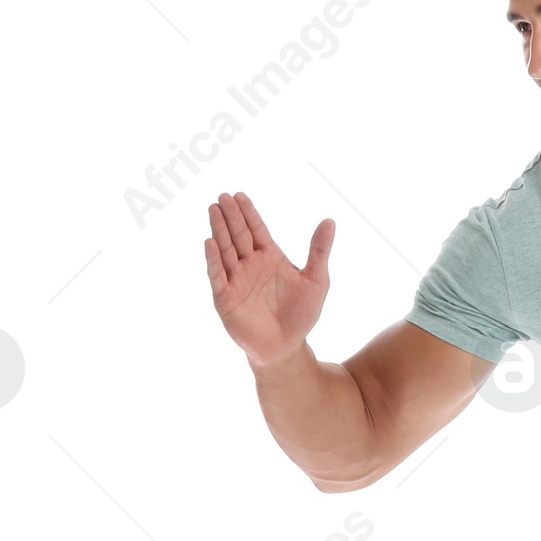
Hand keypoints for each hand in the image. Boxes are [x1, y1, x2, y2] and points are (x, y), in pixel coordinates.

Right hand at [204, 191, 334, 367]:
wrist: (287, 346)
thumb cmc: (301, 314)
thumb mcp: (317, 280)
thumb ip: (319, 251)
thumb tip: (330, 221)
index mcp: (270, 257)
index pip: (257, 230)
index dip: (249, 213)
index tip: (240, 195)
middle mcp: (250, 265)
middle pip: (239, 235)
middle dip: (231, 216)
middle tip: (223, 196)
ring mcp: (236, 280)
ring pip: (226, 250)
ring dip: (219, 230)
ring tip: (214, 210)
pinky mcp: (226, 297)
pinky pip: (218, 276)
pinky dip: (213, 260)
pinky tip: (210, 242)